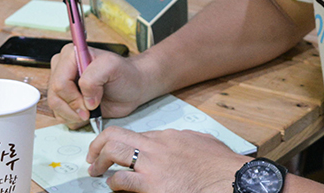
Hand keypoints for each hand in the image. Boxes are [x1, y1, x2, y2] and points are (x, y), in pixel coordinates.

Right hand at [48, 44, 147, 124]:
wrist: (132, 88)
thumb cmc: (124, 74)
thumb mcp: (112, 67)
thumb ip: (94, 78)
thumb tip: (84, 99)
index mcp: (70, 55)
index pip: (60, 82)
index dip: (73, 97)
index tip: (92, 103)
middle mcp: (63, 68)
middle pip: (55, 96)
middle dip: (74, 108)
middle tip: (91, 110)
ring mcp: (63, 85)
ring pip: (55, 107)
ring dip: (73, 115)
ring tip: (90, 112)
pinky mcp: (66, 99)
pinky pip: (59, 114)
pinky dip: (73, 119)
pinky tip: (87, 114)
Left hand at [87, 126, 249, 192]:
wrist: (232, 179)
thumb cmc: (222, 166)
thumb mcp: (204, 143)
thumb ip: (189, 141)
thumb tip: (185, 142)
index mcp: (169, 137)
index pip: (137, 135)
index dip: (123, 144)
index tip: (117, 152)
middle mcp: (157, 146)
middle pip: (117, 135)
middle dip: (98, 144)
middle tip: (92, 156)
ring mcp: (153, 165)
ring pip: (113, 151)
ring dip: (100, 161)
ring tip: (95, 171)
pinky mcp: (152, 186)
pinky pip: (122, 181)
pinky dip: (113, 183)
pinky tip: (114, 187)